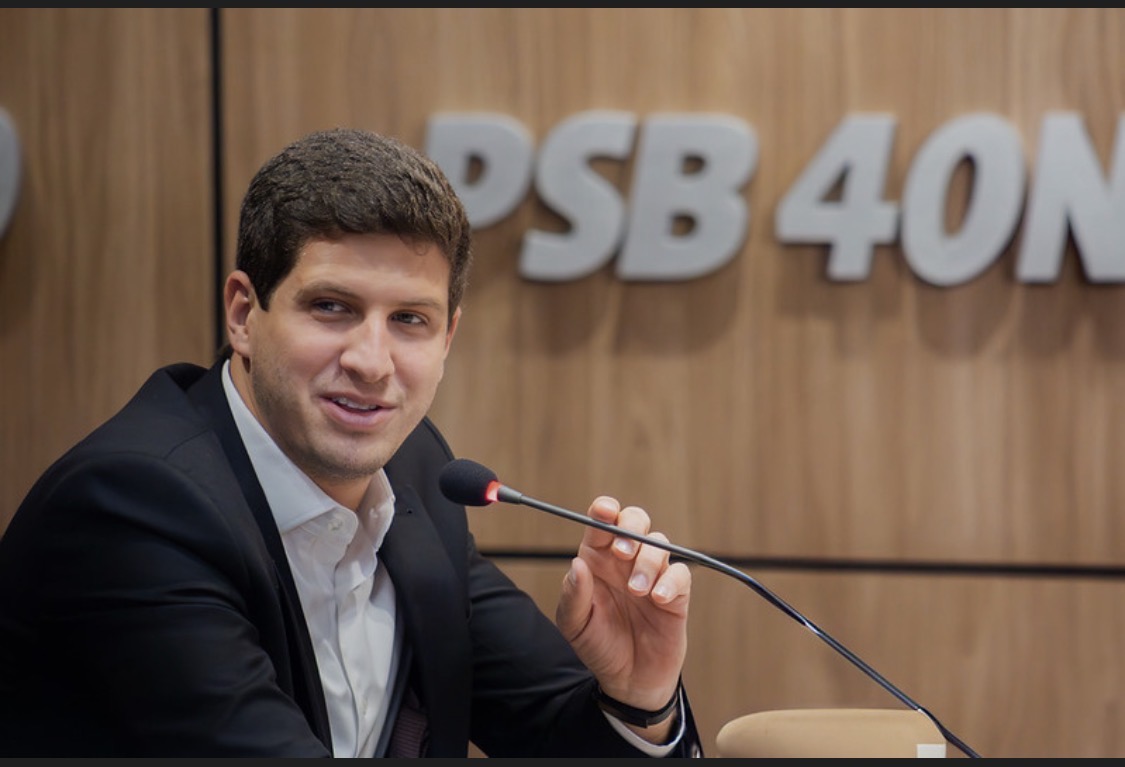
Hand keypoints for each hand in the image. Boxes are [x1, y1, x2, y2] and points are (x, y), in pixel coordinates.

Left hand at [555, 495, 690, 738]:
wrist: (627, 680)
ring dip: (647, 562)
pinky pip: (680, 572)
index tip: (605, 513)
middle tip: (621, 553)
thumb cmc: (598, 645)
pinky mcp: (675, 594)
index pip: (602, 521)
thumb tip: (577, 563)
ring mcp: (652, 574)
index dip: (605, 510)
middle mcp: (625, 561)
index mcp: (597, 559)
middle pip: (635, 520)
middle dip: (630, 527)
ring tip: (636, 591)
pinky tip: (657, 598)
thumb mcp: (574, 624)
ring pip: (658, 543)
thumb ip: (573, 594)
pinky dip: (670, 581)